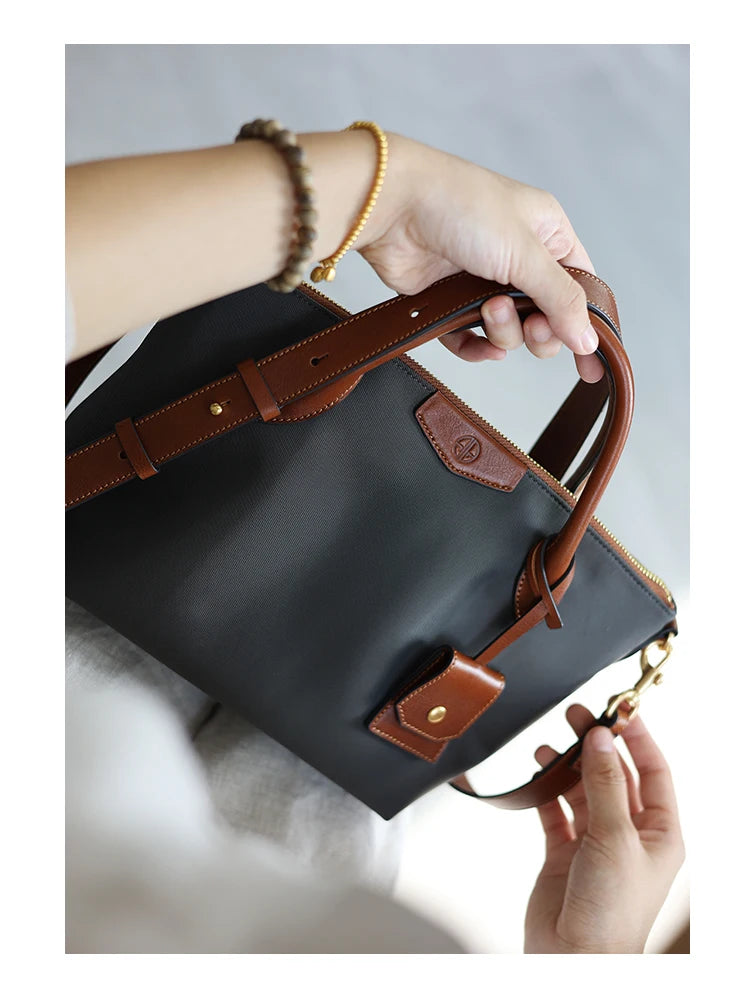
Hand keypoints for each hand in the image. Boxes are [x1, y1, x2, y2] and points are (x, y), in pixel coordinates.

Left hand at [359, 133, 602, 381]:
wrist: (392, 206)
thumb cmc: (460, 207)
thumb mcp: (526, 252)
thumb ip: (561, 299)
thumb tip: (589, 339)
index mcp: (547, 232)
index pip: (579, 285)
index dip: (585, 323)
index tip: (590, 360)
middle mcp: (517, 256)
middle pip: (546, 316)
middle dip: (539, 330)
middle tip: (531, 327)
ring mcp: (481, 279)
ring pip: (509, 331)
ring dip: (503, 331)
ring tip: (487, 309)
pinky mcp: (447, 300)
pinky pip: (471, 338)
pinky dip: (476, 347)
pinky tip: (478, 345)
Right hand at [524, 705, 684, 952]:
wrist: (572, 958)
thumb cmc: (611, 913)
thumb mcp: (615, 838)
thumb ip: (606, 784)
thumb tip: (601, 738)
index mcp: (660, 834)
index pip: (655, 772)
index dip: (639, 738)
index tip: (620, 708)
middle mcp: (630, 835)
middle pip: (616, 776)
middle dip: (597, 746)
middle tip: (577, 715)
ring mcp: (597, 843)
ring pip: (584, 790)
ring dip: (569, 765)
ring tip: (552, 741)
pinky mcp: (566, 853)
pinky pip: (557, 810)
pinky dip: (547, 789)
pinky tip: (538, 771)